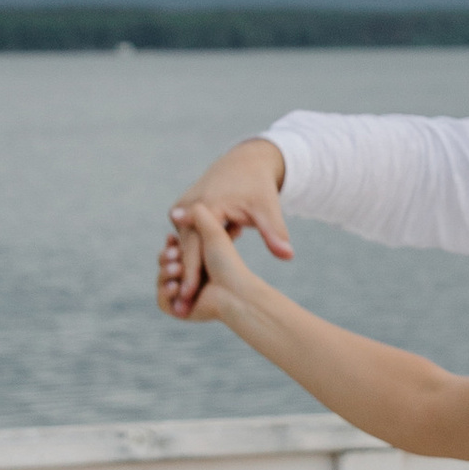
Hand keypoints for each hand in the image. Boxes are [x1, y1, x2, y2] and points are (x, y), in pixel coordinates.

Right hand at [157, 137, 288, 318]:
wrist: (244, 163)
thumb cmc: (258, 189)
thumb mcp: (267, 210)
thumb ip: (275, 234)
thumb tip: (288, 256)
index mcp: (205, 206)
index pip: (195, 248)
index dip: (193, 274)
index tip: (193, 297)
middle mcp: (186, 206)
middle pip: (183, 248)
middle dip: (184, 276)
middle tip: (184, 306)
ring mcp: (181, 207)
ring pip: (182, 244)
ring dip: (186, 266)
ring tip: (188, 296)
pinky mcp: (181, 209)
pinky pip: (184, 237)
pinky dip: (190, 253)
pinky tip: (197, 275)